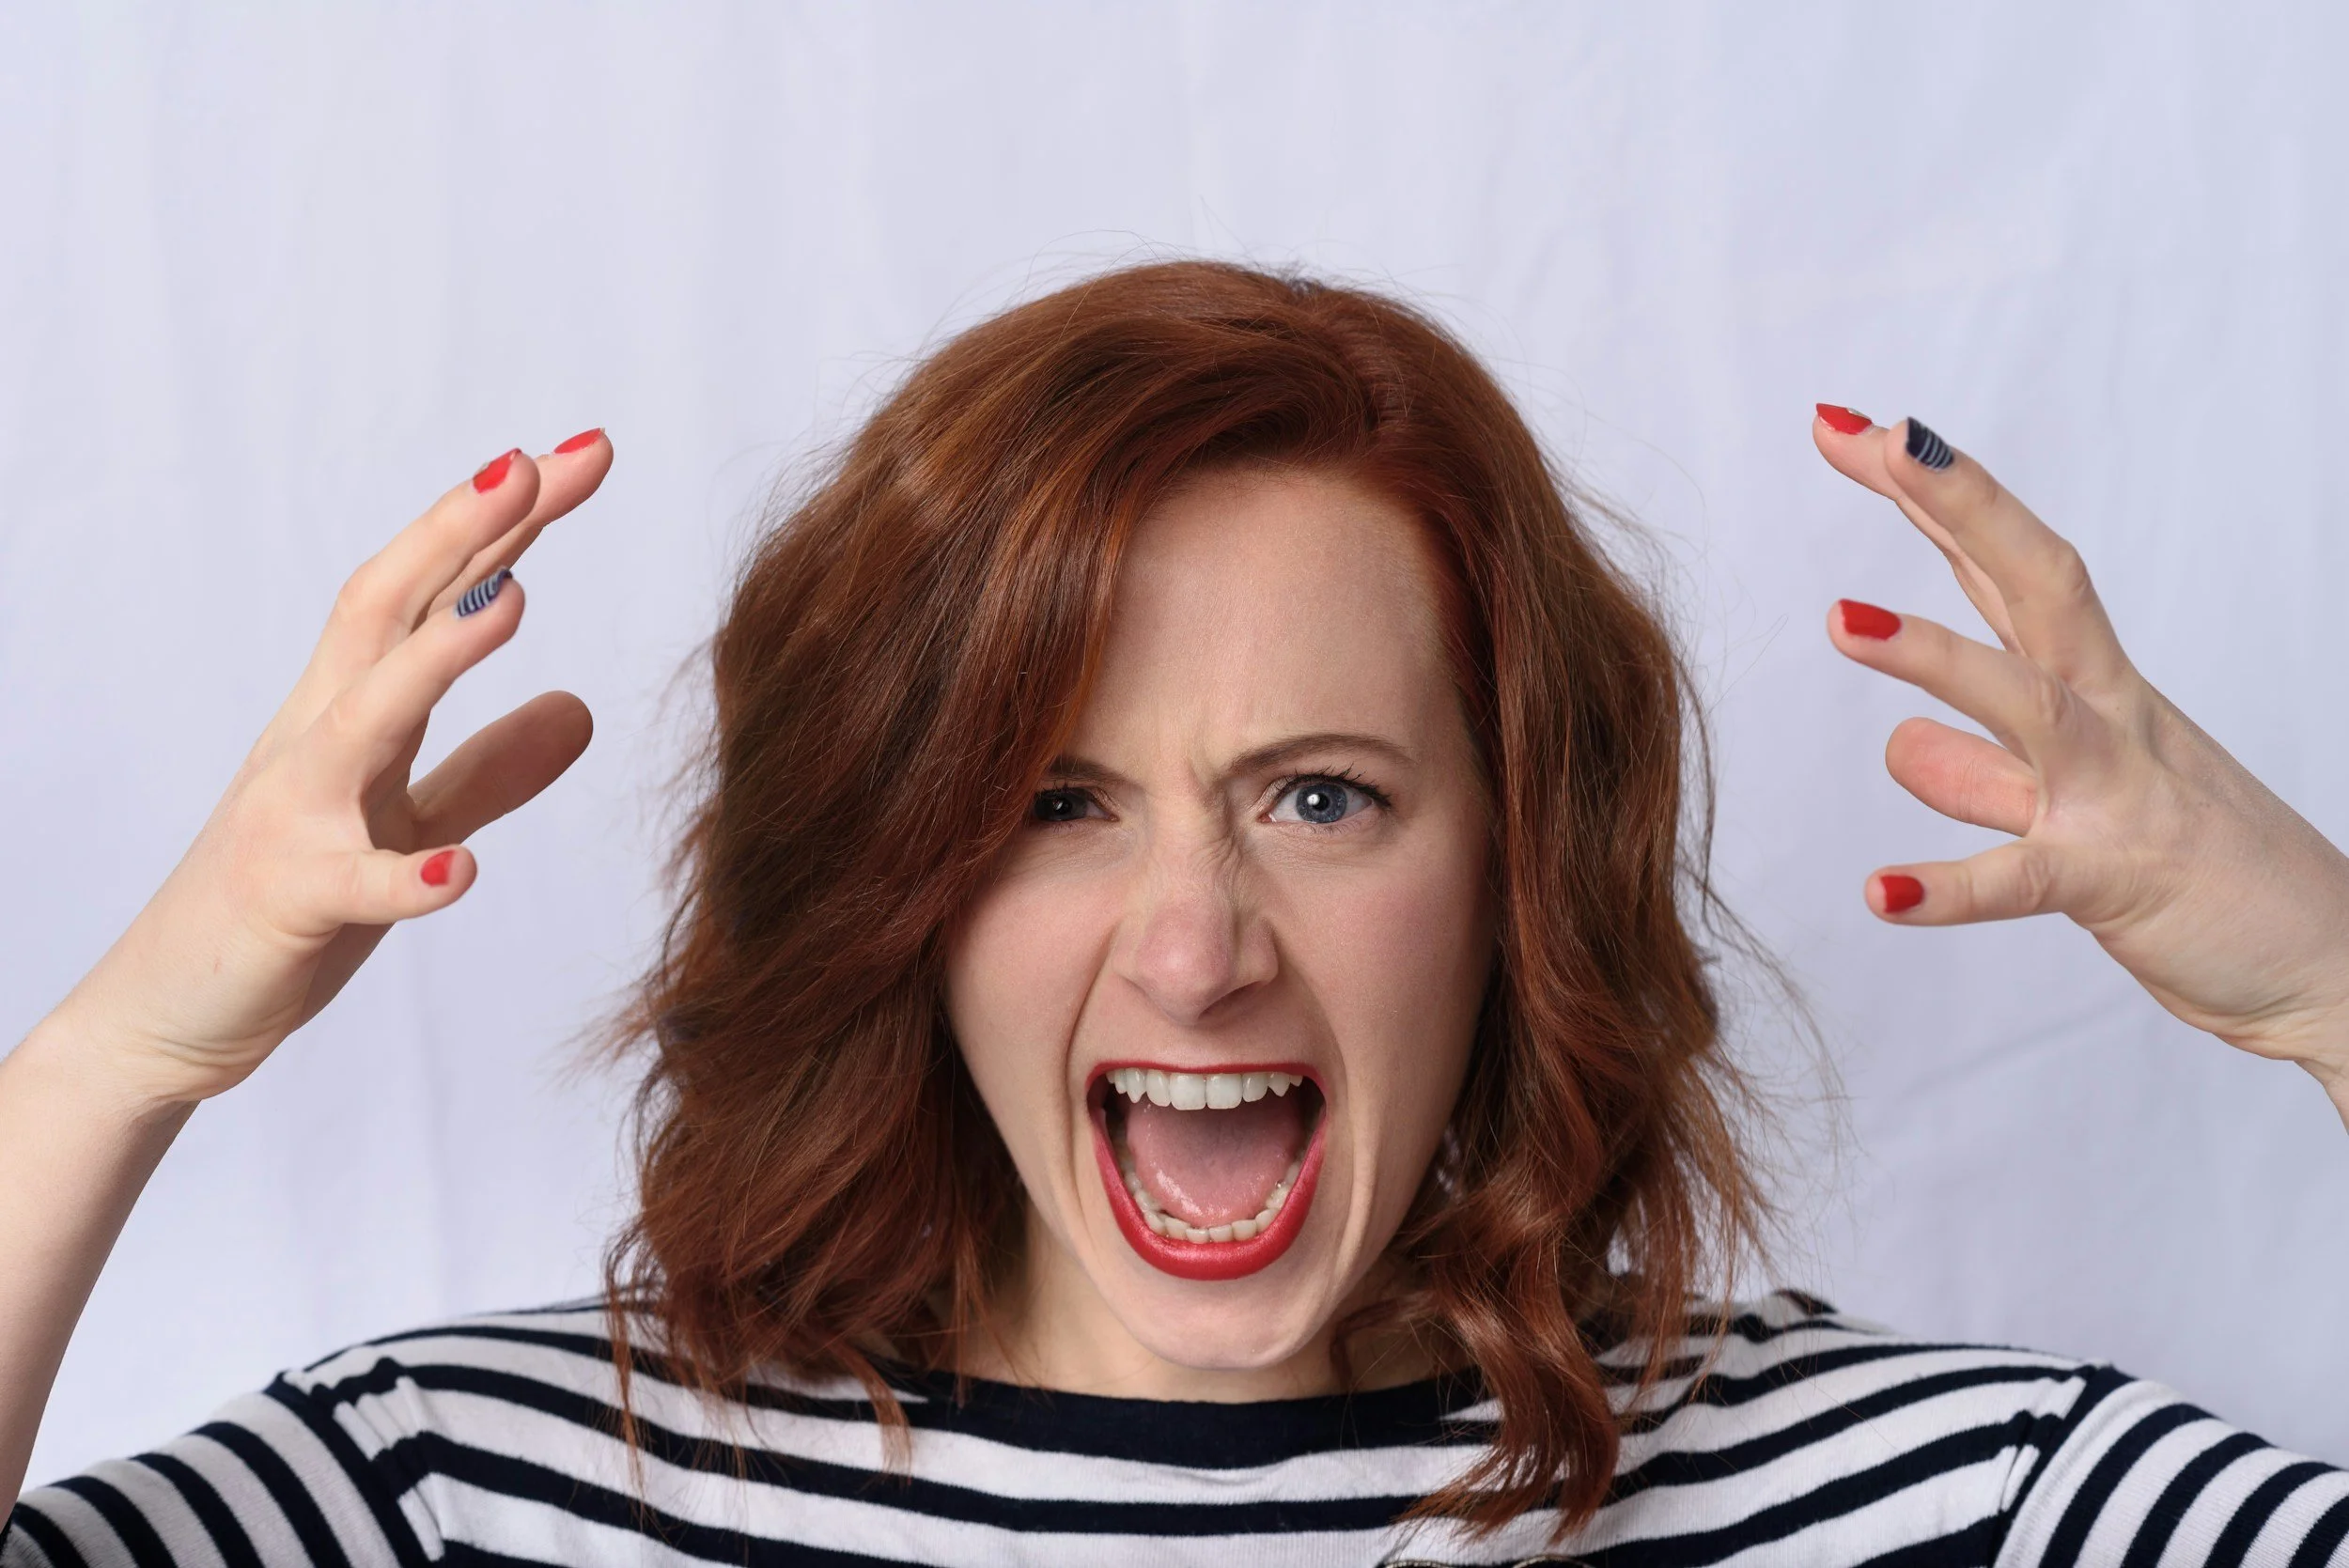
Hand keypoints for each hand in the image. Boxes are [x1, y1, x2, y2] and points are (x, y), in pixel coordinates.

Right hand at [40, 436, 608, 1105]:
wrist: (165, 1015)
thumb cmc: (288, 906)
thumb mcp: (406, 821)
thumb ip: (493, 769)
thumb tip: (585, 709)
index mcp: (348, 710)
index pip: (428, 591)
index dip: (500, 522)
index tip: (579, 453)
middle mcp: (315, 742)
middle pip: (387, 611)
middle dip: (465, 533)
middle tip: (543, 463)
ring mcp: (293, 819)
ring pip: (363, 721)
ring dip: (435, 659)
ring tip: (514, 603)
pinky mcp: (288, 907)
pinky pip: (352, 888)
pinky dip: (407, 875)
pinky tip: (462, 870)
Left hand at [1812, 407, 2348, 1111]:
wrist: (2330, 967)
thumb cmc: (2205, 881)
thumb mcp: (2071, 813)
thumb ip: (1983, 775)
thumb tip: (1902, 743)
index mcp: (2099, 691)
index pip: (2006, 571)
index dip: (1937, 499)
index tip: (1857, 431)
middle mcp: (2111, 719)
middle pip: (2033, 583)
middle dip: (1955, 503)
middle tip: (1871, 434)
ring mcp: (2117, 794)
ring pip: (2025, 703)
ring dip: (1933, 654)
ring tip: (1839, 617)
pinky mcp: (2117, 883)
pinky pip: (2024, 878)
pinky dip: (1950, 886)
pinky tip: (1881, 892)